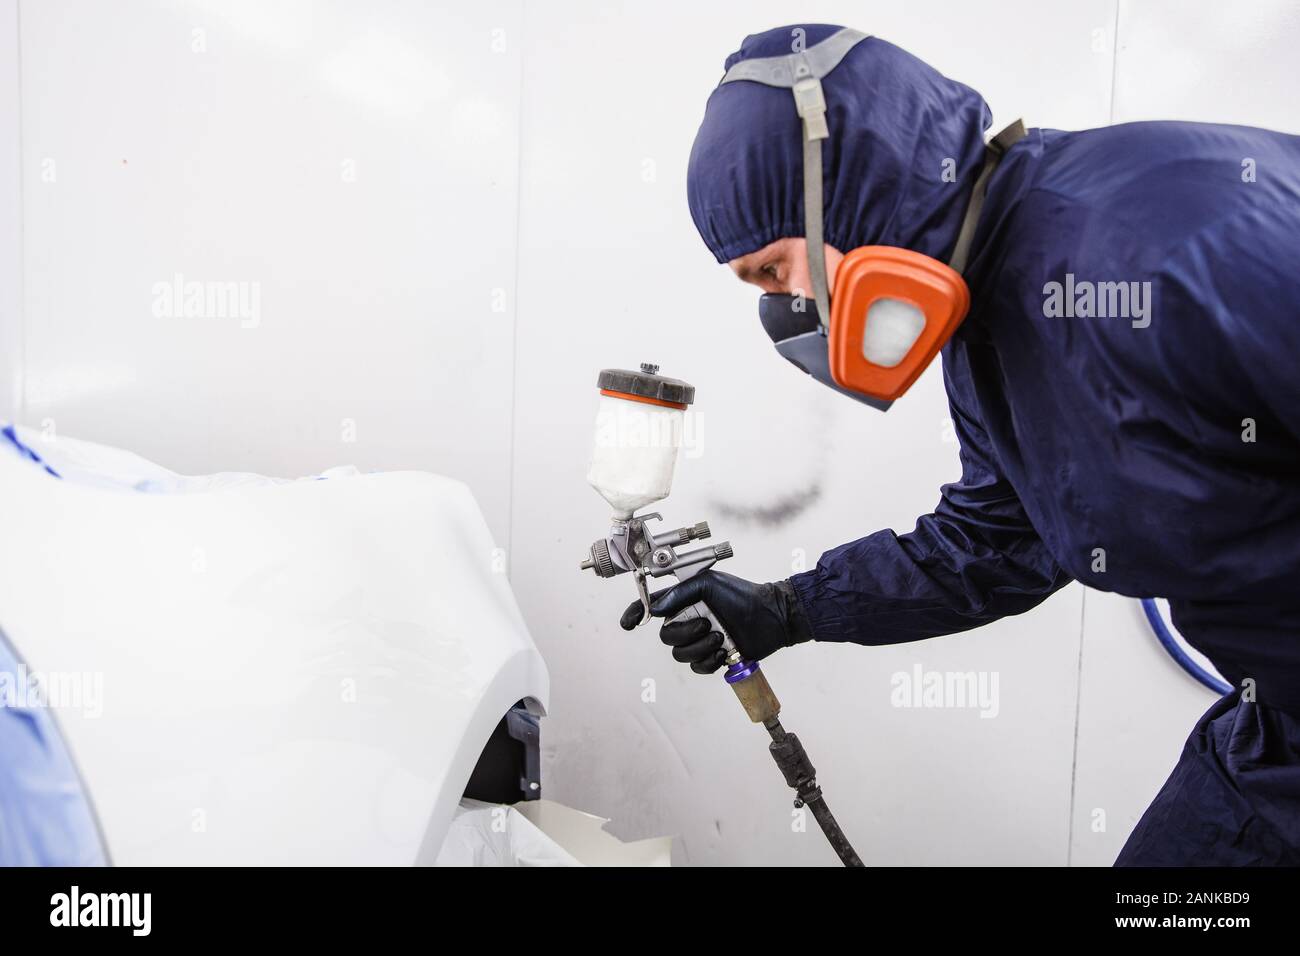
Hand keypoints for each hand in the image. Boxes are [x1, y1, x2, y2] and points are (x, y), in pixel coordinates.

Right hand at [619, 570, 812, 673]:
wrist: (769, 617)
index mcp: (683, 600)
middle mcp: (687, 620)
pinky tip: (723, 652)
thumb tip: (655, 607)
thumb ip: (680, 592)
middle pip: (666, 636)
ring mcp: (699, 640)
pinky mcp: (711, 658)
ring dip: (700, 647)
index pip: (651, 607)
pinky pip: (697, 667)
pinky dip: (709, 661)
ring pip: (680, 654)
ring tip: (720, 637)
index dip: (635, 613)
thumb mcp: (709, 584)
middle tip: (707, 624)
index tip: (629, 623)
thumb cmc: (742, 596)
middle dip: (684, 633)